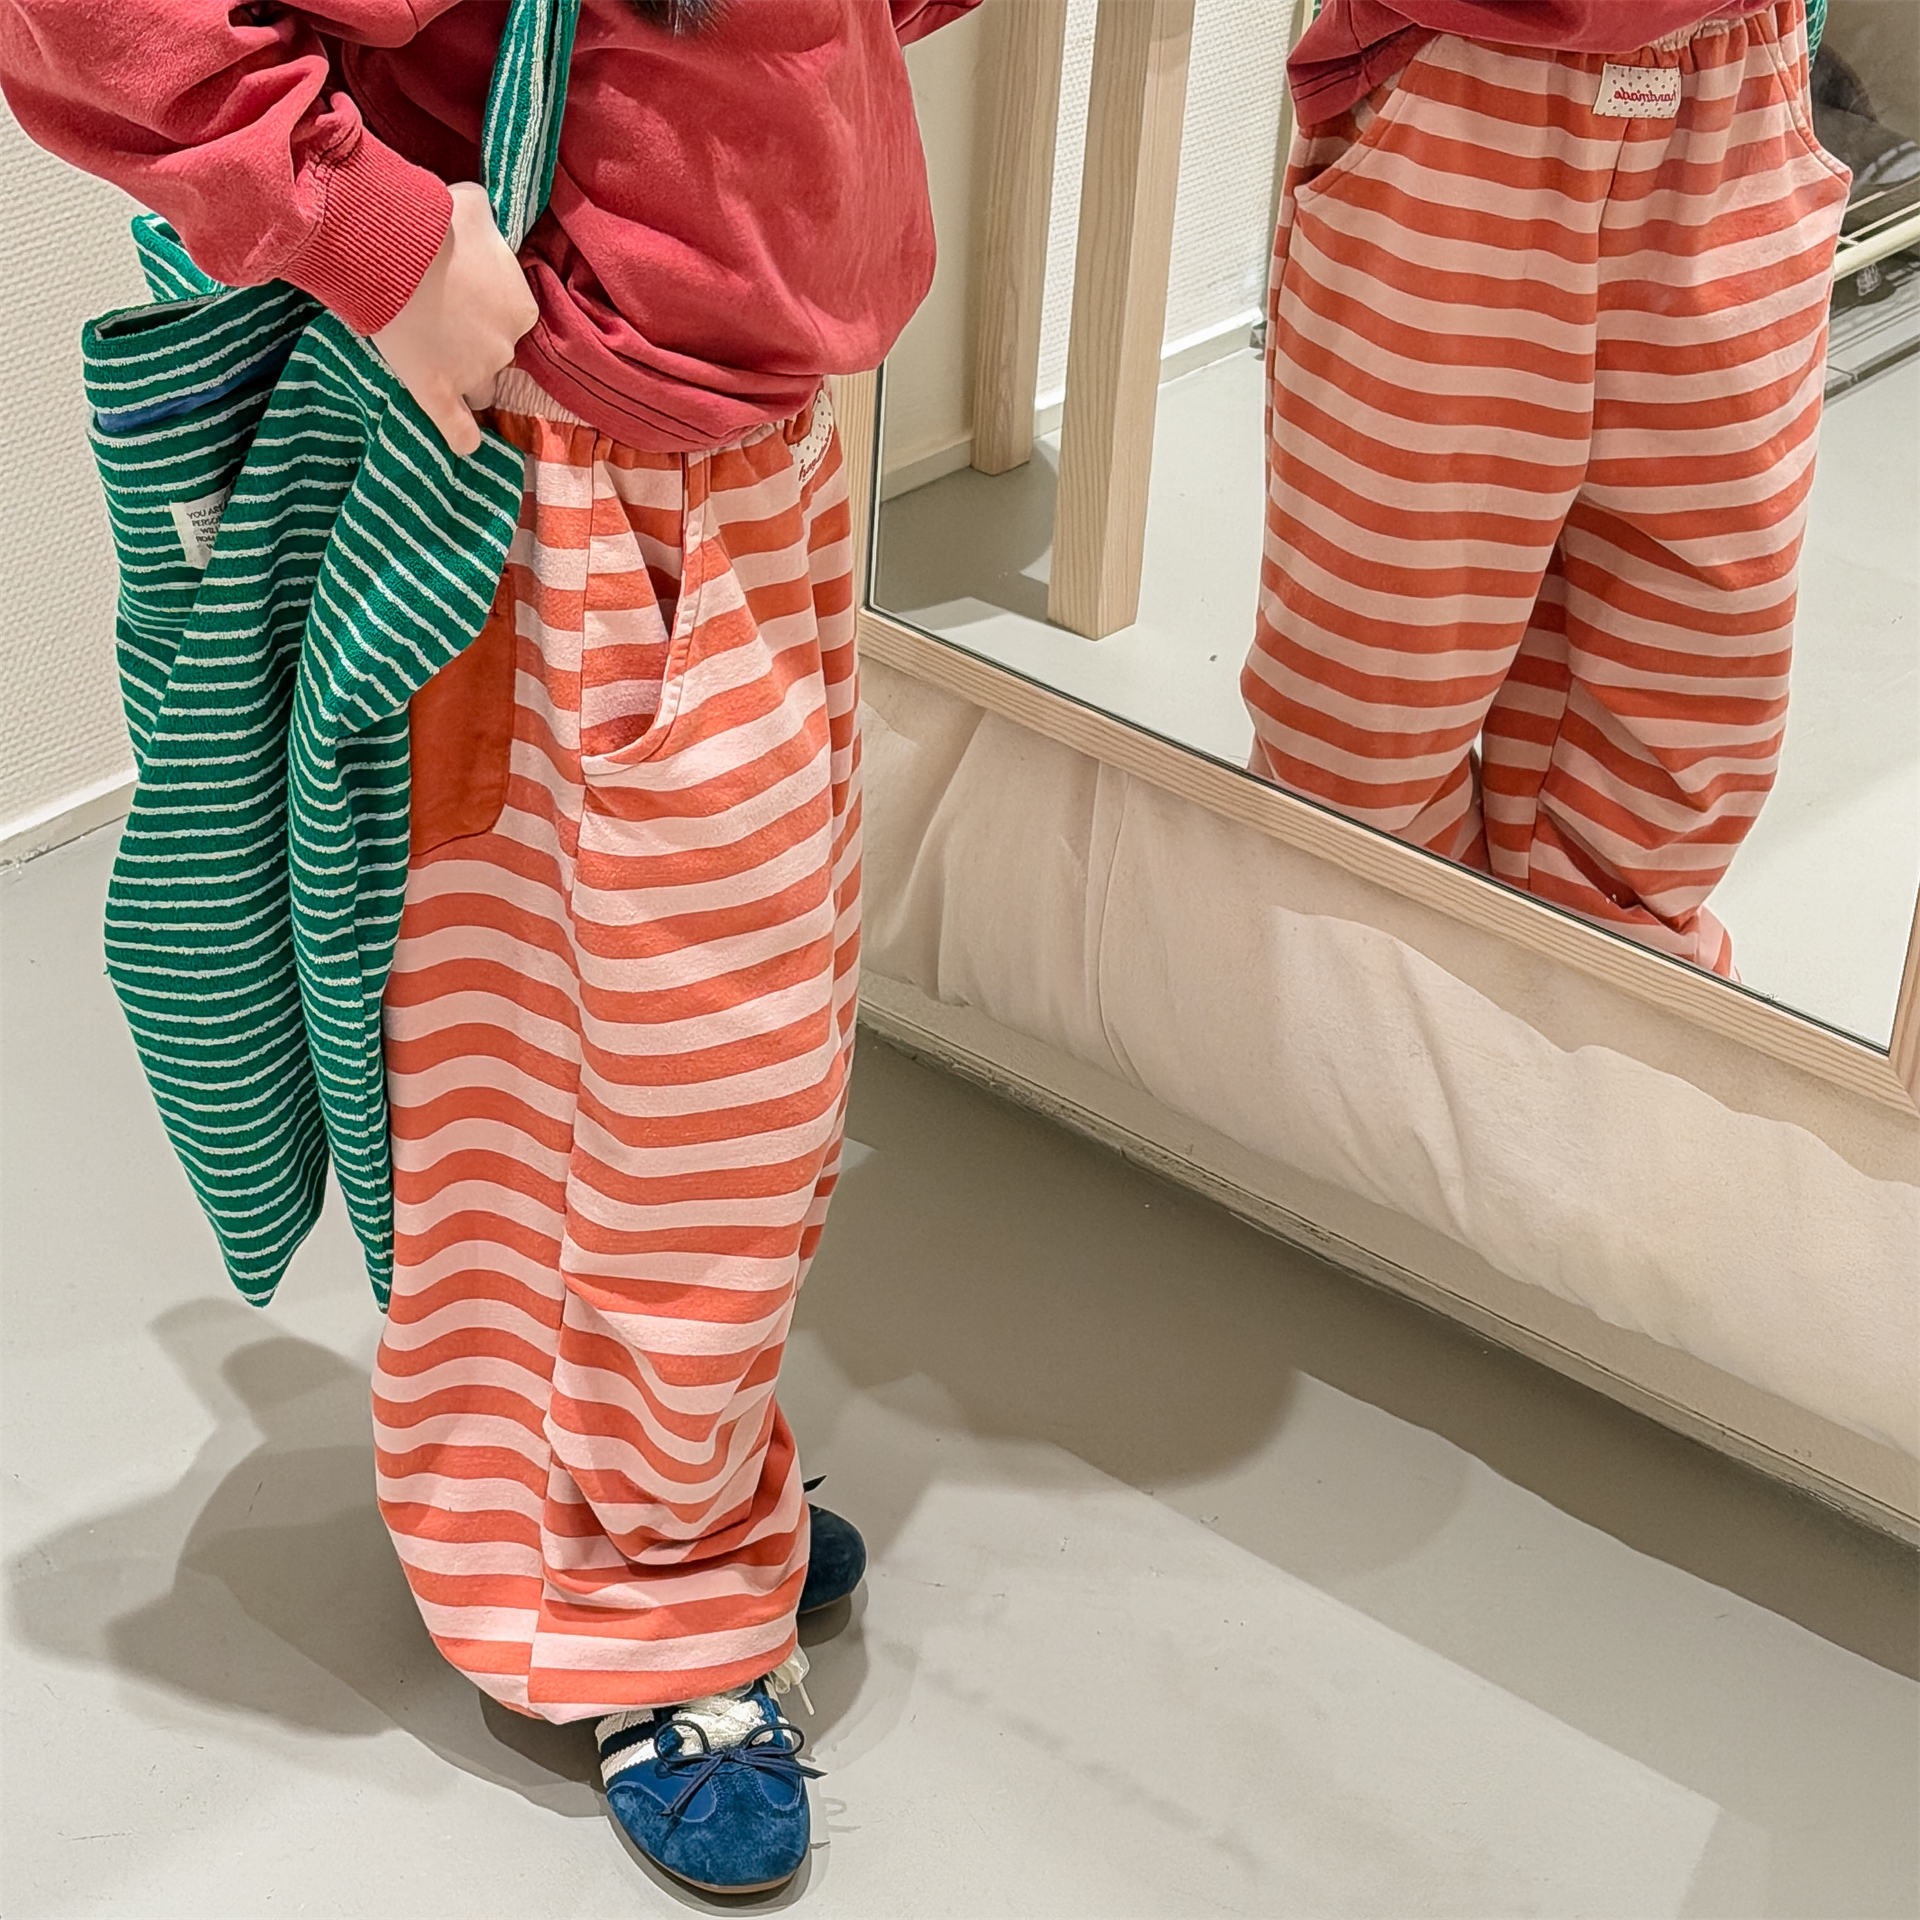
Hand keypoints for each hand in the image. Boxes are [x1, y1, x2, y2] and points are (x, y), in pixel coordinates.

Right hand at [371, 181, 538, 455]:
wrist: (391, 247)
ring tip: (436, 357)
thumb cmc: (435, 221)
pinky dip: (464, 437)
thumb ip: (486, 220)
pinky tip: (466, 442)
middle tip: (441, 316)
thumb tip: (481, 217)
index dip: (487, 308)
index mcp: (522, 308)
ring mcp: (473, 372)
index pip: (513, 319)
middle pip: (495, 353)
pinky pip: (459, 428)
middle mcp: (506, 346)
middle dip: (473, 339)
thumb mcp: (473, 205)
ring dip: (464, 376)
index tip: (464, 294)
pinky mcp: (437, 391)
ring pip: (480, 387)